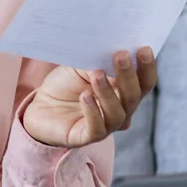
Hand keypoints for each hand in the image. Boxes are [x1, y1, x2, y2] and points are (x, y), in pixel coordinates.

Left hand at [21, 47, 156, 148]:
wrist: (40, 105)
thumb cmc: (66, 84)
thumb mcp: (82, 67)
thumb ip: (100, 61)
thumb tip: (116, 50)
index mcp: (124, 92)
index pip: (144, 83)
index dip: (147, 68)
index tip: (144, 49)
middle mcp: (121, 111)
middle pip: (133, 97)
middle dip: (128, 75)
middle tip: (120, 56)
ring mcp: (106, 126)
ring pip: (117, 114)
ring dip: (108, 92)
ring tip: (97, 74)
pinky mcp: (86, 137)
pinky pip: (97, 128)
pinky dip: (93, 111)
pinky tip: (85, 96)